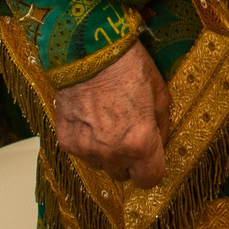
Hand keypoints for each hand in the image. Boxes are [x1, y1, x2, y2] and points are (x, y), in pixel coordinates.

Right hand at [54, 40, 169, 184]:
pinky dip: (86, 140)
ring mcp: (86, 149)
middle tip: (128, 132)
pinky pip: (80, 152)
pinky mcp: (66, 141)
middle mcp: (112, 152)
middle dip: (128, 159)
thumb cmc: (128, 67)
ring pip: (100, 165)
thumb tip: (160, 143)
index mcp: (140, 143)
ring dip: (106, 152)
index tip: (150, 157)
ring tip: (107, 122)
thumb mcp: (160, 94)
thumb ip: (161, 127)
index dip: (151, 167)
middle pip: (123, 174)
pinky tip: (90, 118)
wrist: (89, 50)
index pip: (149, 179)